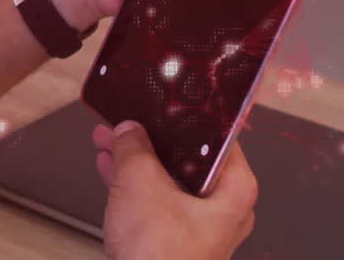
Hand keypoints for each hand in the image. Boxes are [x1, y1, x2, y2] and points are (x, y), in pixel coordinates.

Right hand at [92, 121, 256, 259]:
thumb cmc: (160, 257)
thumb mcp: (141, 184)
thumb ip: (134, 148)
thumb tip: (129, 131)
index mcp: (234, 189)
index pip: (219, 136)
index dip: (188, 114)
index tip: (168, 99)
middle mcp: (224, 208)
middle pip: (188, 158)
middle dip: (151, 137)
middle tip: (129, 119)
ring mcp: (200, 227)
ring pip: (169, 179)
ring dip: (137, 159)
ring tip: (108, 140)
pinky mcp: (177, 242)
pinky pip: (157, 201)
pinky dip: (134, 185)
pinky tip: (109, 168)